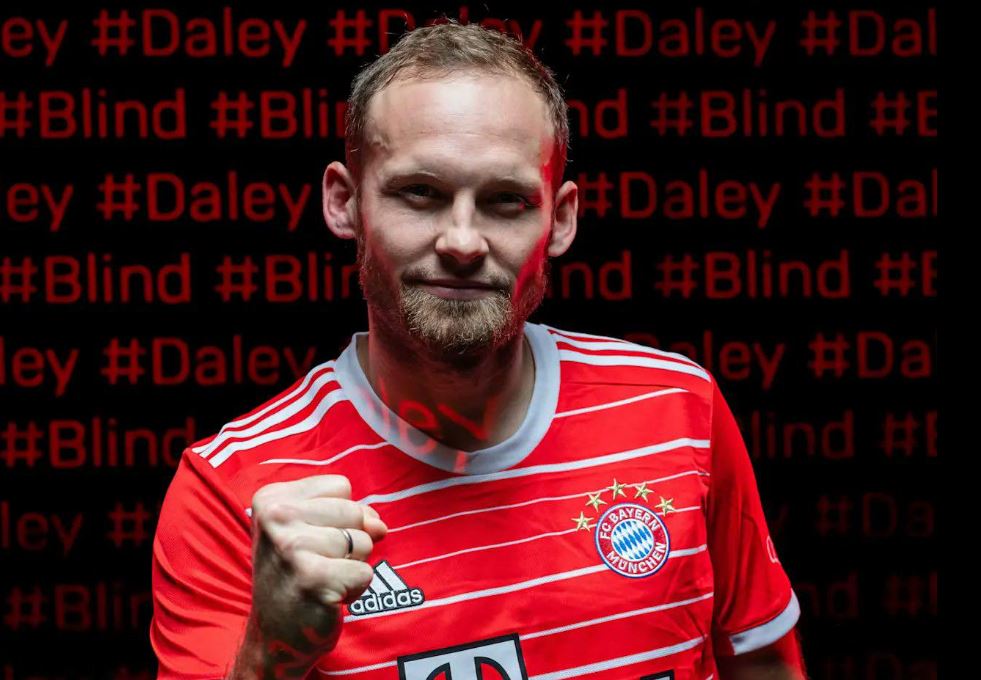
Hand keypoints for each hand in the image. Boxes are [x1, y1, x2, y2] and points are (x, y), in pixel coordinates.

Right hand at [246, 474, 387, 668]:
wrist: (274, 636)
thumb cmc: (297, 575)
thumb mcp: (313, 531)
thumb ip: (351, 514)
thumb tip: (379, 525)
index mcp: (271, 498)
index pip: (341, 486)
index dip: (340, 515)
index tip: (312, 539)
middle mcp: (276, 518)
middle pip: (354, 511)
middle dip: (349, 541)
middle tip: (318, 563)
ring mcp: (292, 548)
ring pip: (362, 541)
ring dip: (352, 565)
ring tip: (323, 579)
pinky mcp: (313, 579)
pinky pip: (365, 572)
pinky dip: (355, 588)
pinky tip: (328, 597)